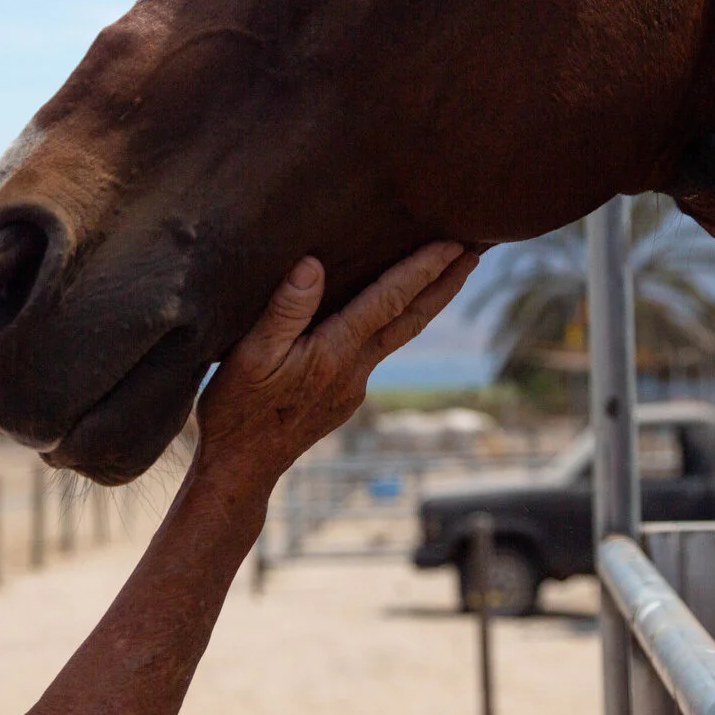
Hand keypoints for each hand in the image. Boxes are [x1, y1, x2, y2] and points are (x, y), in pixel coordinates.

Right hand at [193, 242, 477, 491]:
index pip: (389, 301)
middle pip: (411, 320)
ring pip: (397, 336)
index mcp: (335, 354)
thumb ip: (285, 310)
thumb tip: (314, 265)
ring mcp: (353, 387)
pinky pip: (375, 350)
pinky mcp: (345, 398)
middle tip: (477, 252)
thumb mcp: (250, 356)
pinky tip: (387, 313)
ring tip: (445, 274)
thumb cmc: (237, 410)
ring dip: (424, 302)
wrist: (242, 471)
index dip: (423, 269)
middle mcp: (355, 370)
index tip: (454, 244)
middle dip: (445, 283)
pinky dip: (393, 323)